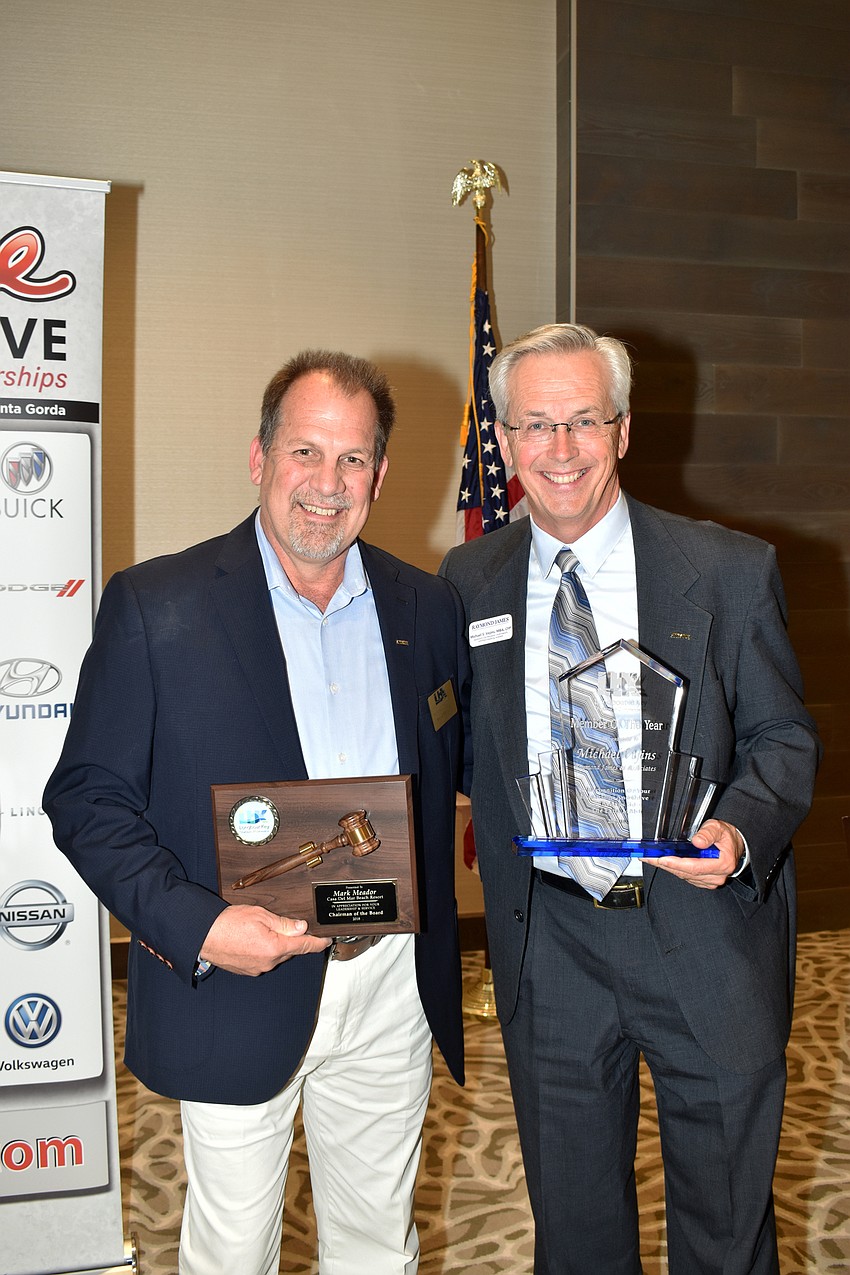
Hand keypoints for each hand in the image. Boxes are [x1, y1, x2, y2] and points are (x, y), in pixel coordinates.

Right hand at [199, 905, 329, 975]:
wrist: (203, 935)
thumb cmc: (229, 923)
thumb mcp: (261, 915)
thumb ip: (284, 923)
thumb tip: (301, 928)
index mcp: (275, 947)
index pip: (305, 946)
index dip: (318, 943)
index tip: (327, 941)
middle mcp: (268, 962)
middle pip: (290, 951)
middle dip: (290, 939)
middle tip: (281, 924)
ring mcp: (258, 969)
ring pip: (276, 956)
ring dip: (275, 945)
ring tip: (260, 930)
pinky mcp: (248, 971)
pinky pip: (264, 961)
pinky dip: (264, 951)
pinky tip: (252, 940)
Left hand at [648, 818, 743, 889]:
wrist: (735, 844)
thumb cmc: (726, 837)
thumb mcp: (718, 828)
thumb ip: (707, 833)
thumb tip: (697, 841)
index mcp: (722, 864)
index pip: (694, 867)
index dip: (676, 863)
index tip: (662, 859)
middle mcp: (716, 876)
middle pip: (686, 873)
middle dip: (665, 864)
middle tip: (648, 857)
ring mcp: (711, 880)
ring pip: (684, 876)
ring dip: (668, 867)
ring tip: (652, 859)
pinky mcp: (705, 881)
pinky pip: (686, 877)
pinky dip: (675, 869)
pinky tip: (665, 862)